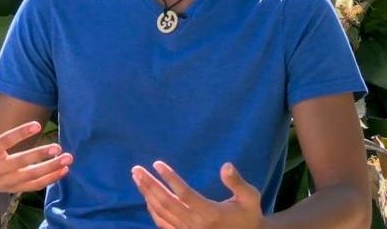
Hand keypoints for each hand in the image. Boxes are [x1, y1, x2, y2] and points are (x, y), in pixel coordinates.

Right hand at [0, 106, 72, 197]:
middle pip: (21, 162)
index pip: (5, 142)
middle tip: (58, 147)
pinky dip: (50, 179)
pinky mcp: (15, 188)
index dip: (21, 133)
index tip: (37, 125)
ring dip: (51, 168)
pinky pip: (34, 186)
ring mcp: (7, 180)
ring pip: (31, 176)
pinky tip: (64, 170)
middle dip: (40, 155)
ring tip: (68, 159)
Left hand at [132, 161, 264, 228]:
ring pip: (162, 213)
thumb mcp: (250, 198)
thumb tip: (226, 165)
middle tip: (136, 169)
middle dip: (149, 185)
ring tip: (137, 178)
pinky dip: (152, 210)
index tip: (157, 164)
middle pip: (166, 203)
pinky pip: (163, 224)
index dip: (170, 178)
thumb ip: (237, 183)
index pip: (184, 194)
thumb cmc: (248, 216)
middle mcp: (195, 224)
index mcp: (210, 213)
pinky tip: (146, 197)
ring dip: (147, 195)